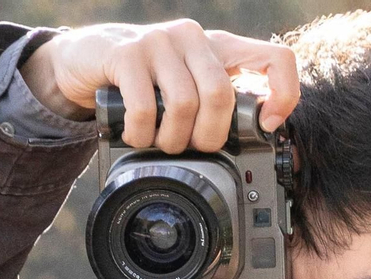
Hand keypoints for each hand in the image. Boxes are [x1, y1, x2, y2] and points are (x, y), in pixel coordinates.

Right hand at [18, 19, 300, 153]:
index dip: (283, 95)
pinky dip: (143, 133)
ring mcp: (159, 41)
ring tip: (163, 145)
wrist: (87, 58)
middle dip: (210, 136)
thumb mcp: (190, 85)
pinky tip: (138, 136)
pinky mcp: (126, 53)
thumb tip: (257, 138)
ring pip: (184, 103)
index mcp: (221, 47)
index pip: (277, 59)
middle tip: (196, 149)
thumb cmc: (147, 80)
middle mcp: (194, 37)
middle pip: (221, 94)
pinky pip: (146, 107)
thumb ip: (220, 103)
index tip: (265, 126)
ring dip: (173, 139)